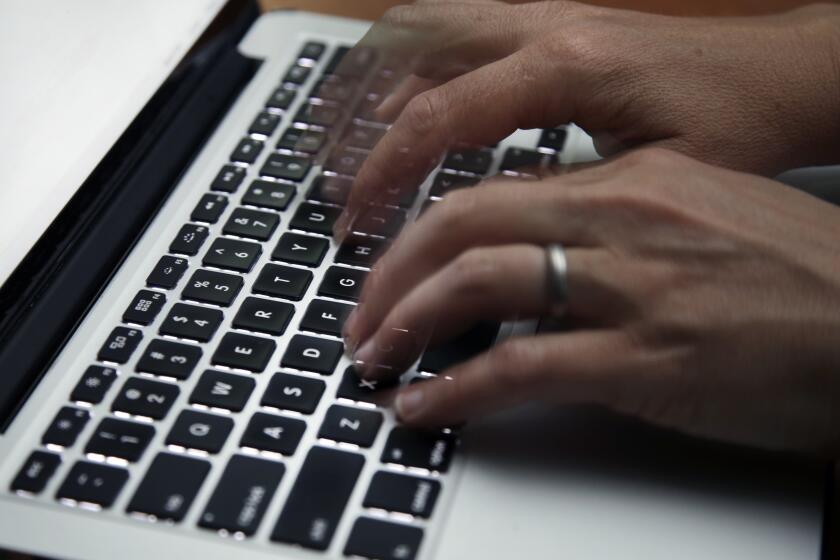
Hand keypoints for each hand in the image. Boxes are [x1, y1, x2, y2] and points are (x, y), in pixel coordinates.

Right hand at [335, 1, 839, 234]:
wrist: (782, 76)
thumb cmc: (733, 126)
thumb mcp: (646, 179)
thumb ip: (559, 194)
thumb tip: (485, 221)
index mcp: (565, 66)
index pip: (440, 116)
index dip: (385, 172)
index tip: (355, 220)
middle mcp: (545, 27)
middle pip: (417, 57)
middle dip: (362, 121)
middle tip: (330, 176)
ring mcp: (547, 18)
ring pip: (432, 29)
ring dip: (378, 81)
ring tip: (340, 134)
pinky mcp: (554, 26)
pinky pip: (462, 29)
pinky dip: (416, 62)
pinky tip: (402, 96)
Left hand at [343, 148, 839, 454]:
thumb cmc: (798, 275)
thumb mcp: (697, 217)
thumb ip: (612, 224)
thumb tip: (537, 247)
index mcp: (630, 181)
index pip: (494, 194)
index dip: (426, 234)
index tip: (395, 266)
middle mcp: (621, 219)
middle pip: (464, 224)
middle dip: (392, 271)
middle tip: (359, 314)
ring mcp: (630, 288)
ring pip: (478, 284)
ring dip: (407, 323)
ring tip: (375, 356)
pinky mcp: (644, 361)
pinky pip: (520, 367)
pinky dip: (456, 388)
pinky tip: (424, 406)